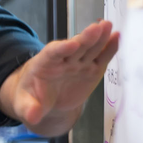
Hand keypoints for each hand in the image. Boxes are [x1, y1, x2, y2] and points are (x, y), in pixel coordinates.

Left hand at [0, 20, 119, 135]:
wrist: (44, 100)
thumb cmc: (31, 98)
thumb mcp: (25, 105)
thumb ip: (29, 109)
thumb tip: (31, 117)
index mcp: (43, 64)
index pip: (52, 54)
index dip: (61, 49)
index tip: (71, 45)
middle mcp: (63, 60)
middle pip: (75, 47)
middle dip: (85, 38)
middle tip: (97, 28)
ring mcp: (78, 63)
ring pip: (89, 49)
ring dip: (99, 38)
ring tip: (108, 26)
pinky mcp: (91, 69)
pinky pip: (101, 58)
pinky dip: (109, 48)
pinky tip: (117, 37)